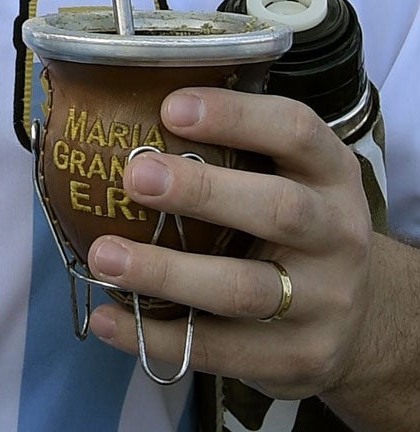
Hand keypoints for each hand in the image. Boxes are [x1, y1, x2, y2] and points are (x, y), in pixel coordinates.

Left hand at [83, 88, 373, 400]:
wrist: (360, 318)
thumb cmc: (292, 223)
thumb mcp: (284, 175)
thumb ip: (227, 147)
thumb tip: (112, 110)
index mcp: (330, 174)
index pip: (296, 131)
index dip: (236, 116)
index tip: (169, 107)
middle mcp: (338, 234)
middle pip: (279, 210)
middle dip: (202, 192)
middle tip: (134, 177)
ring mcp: (325, 302)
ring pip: (244, 289)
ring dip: (166, 273)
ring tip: (104, 256)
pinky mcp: (303, 358)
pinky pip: (223, 350)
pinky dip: (158, 337)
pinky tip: (107, 318)